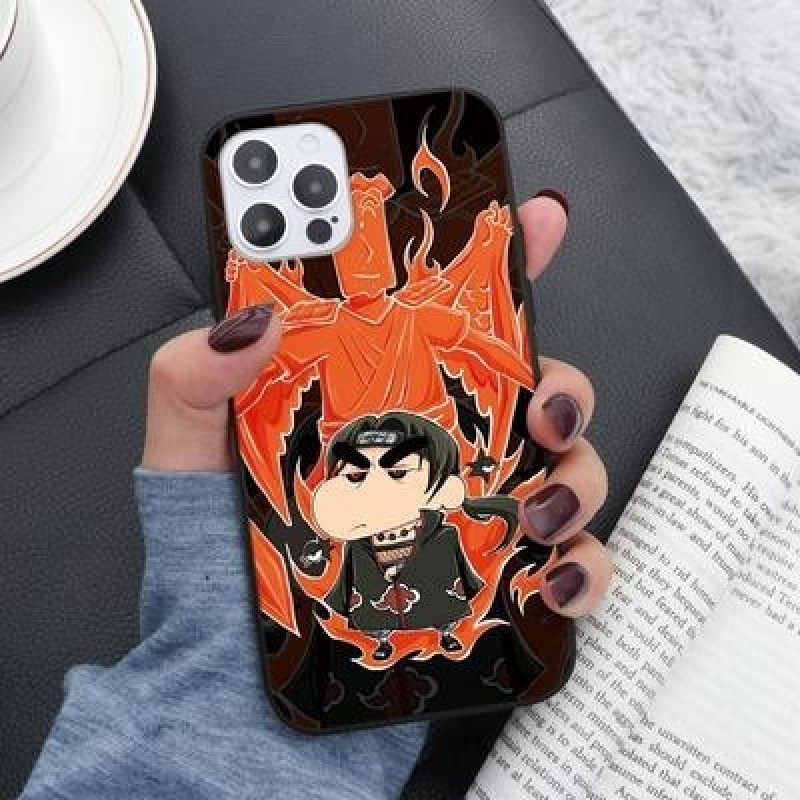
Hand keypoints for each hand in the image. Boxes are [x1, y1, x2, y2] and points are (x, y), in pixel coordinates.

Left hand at [142, 191, 610, 617]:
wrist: (234, 661)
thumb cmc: (217, 550)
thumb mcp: (191, 448)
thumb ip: (197, 375)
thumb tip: (249, 321)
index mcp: (381, 395)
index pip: (452, 315)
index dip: (504, 262)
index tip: (538, 223)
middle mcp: (438, 446)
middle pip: (536, 389)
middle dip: (564, 385)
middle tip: (541, 402)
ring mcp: (471, 511)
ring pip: (568, 469)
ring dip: (578, 477)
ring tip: (539, 504)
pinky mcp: (489, 580)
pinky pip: (567, 565)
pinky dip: (582, 568)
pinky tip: (550, 575)